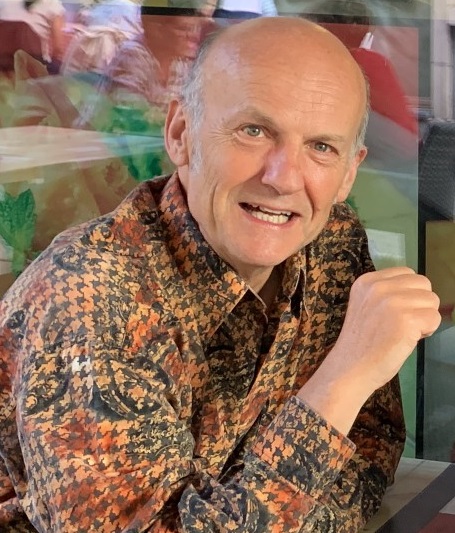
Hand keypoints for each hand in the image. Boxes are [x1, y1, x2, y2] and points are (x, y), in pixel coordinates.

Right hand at [298, 267, 440, 433]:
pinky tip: (407, 340)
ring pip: (432, 300)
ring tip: (403, 332)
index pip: (406, 273)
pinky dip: (427, 331)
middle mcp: (379, 286)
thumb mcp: (367, 306)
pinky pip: (434, 318)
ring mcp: (392, 302)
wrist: (349, 369)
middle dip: (419, 304)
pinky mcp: (406, 319)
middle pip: (423, 283)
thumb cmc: (360, 343)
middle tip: (401, 324)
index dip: (408, 294)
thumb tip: (423, 295)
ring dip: (424, 318)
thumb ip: (388, 295)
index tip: (393, 313)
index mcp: (366, 281)